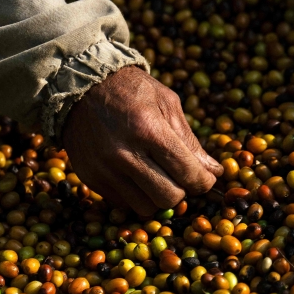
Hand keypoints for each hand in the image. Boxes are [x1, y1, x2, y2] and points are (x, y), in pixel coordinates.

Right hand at [61, 66, 222, 215]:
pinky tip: (136, 175)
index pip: (187, 173)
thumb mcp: (166, 102)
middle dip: (182, 191)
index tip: (205, 178)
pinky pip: (123, 203)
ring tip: (158, 178)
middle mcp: (124, 153)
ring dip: (158, 197)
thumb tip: (213, 172)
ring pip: (146, 207)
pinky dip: (135, 195)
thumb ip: (189, 140)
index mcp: (148, 129)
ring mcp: (104, 169)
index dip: (203, 181)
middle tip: (181, 178)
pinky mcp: (90, 178)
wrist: (80, 87)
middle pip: (169, 197)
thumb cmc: (130, 89)